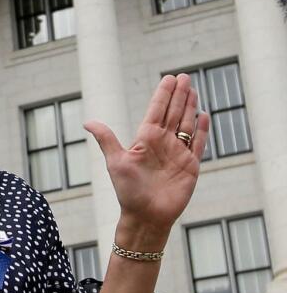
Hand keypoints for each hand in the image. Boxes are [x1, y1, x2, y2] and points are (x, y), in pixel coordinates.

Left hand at [83, 74, 211, 247]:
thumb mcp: (115, 161)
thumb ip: (106, 139)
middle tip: (184, 76)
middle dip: (179, 95)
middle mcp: (162, 143)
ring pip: (186, 124)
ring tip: (193, 89)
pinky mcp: (190, 166)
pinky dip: (201, 130)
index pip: (156, 111)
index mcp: (145, 139)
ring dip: (190, 107)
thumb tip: (88, 121)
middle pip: (173, 113)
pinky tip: (203, 115)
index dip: (163, 95)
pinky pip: (197, 144)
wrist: (146, 216)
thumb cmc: (127, 191)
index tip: (169, 78)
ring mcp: (177, 153)